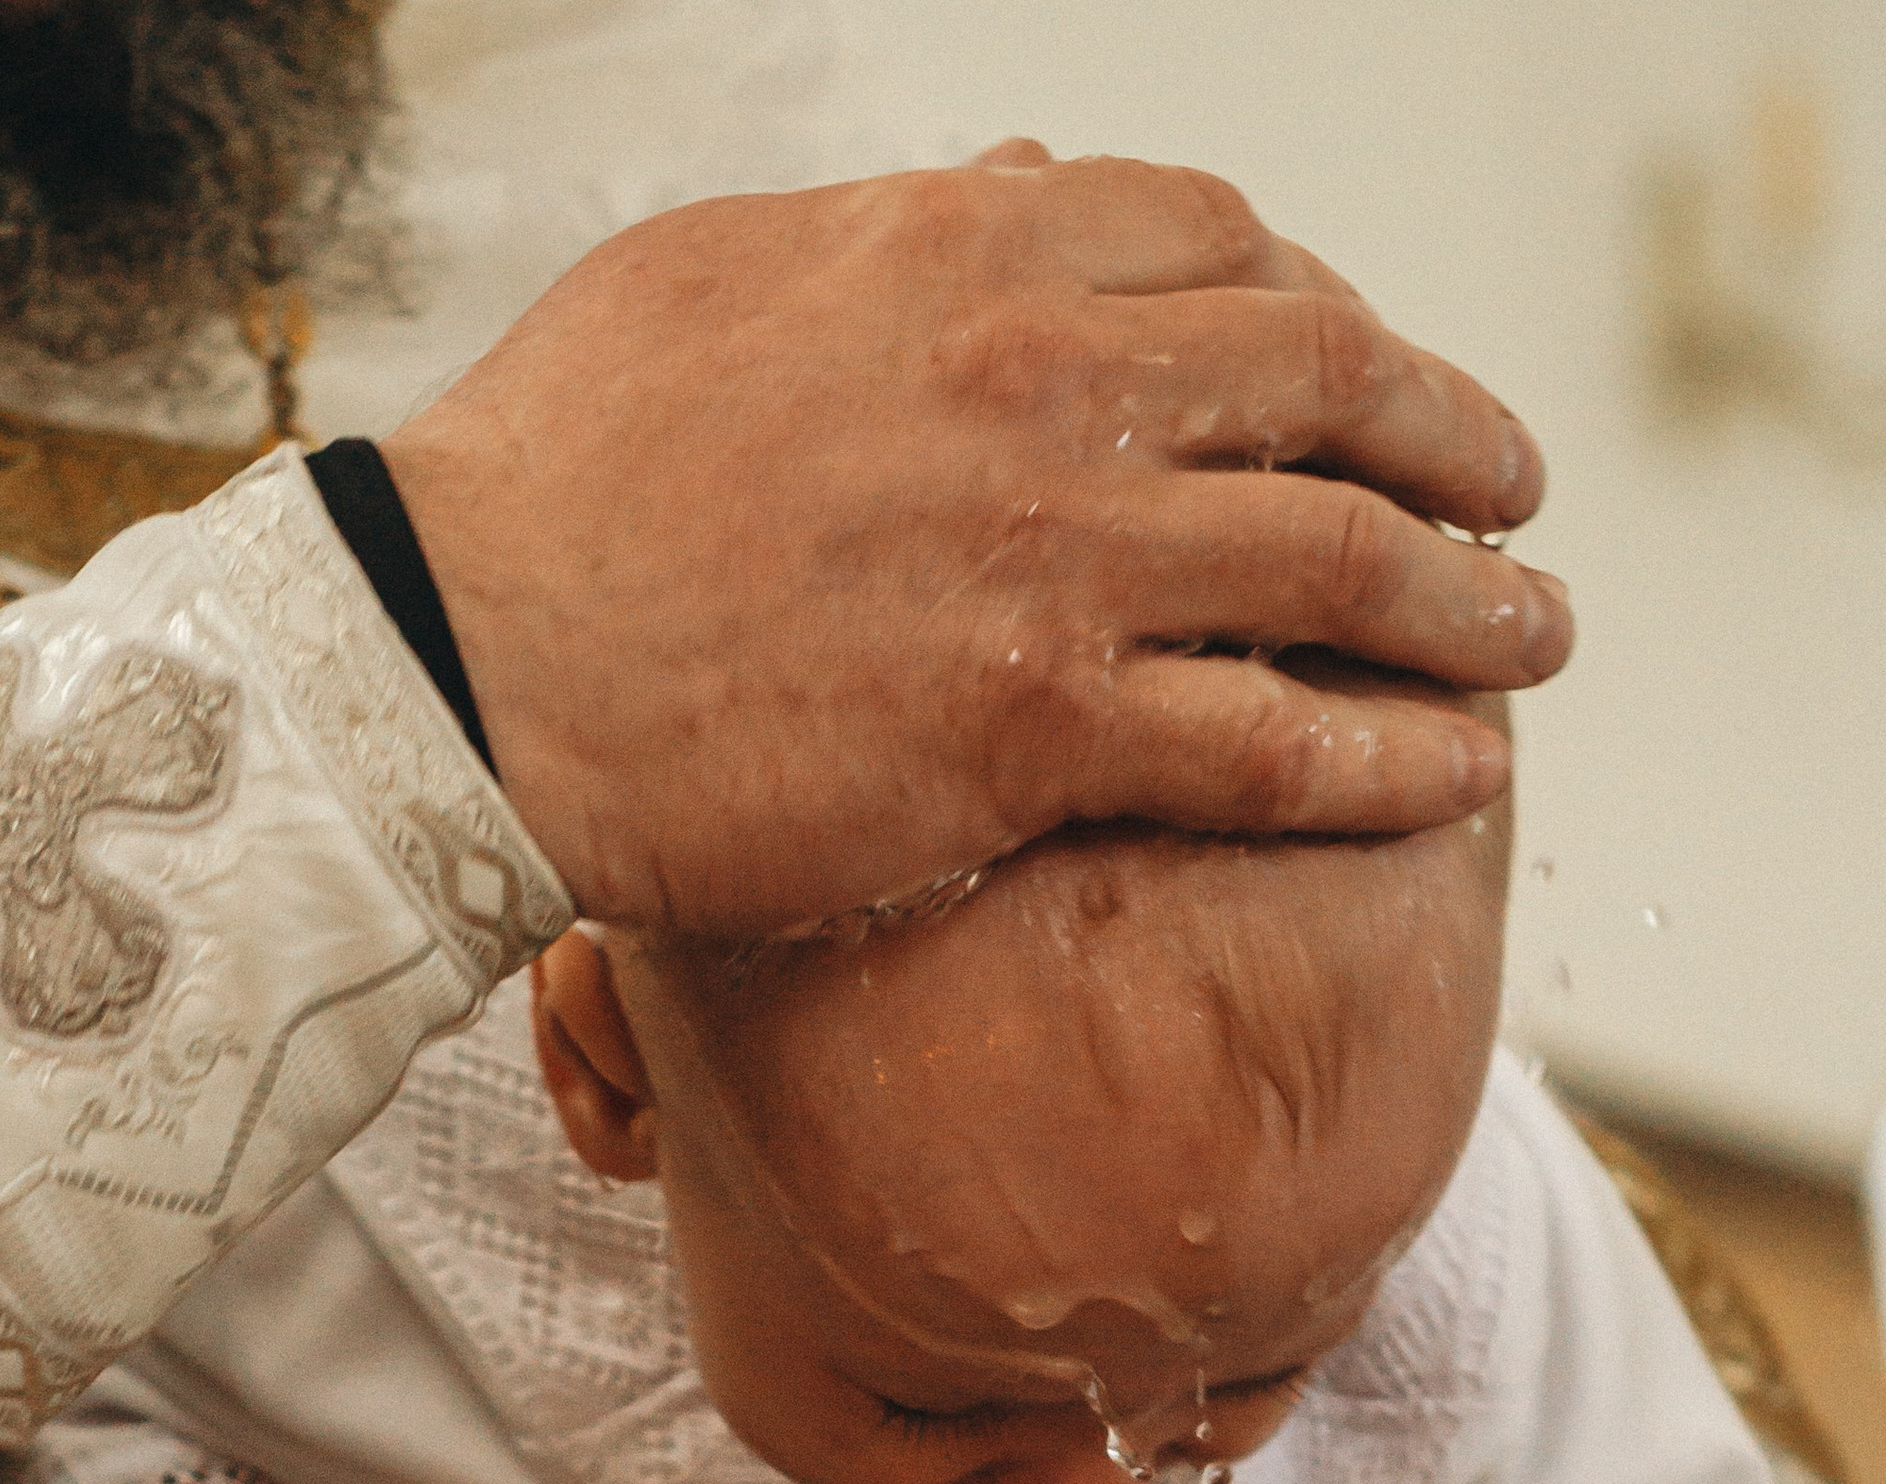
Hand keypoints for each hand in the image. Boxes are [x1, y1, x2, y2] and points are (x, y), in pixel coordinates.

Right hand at [384, 149, 1568, 932]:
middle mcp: (1043, 381)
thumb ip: (881, 243)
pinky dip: (1390, 758)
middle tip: (1502, 488)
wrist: (462, 664)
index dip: (1321, 303)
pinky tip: (1458, 773)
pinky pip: (1273, 742)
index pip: (1223, 243)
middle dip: (1446, 435)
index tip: (1355, 365)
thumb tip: (998, 200)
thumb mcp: (711, 280)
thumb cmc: (548, 481)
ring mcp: (1053, 560)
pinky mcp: (1035, 732)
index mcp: (965, 249)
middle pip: (1327, 380)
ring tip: (1531, 634)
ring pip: (1341, 561)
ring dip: (1468, 602)